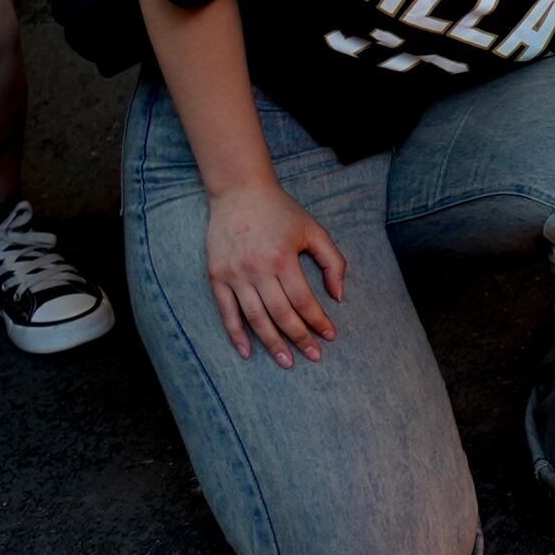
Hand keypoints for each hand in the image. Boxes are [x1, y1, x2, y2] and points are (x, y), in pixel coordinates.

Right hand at [208, 181, 346, 363]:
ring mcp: (234, 274)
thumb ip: (332, 262)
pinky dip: (236, 334)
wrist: (239, 193)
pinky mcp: (216, 276)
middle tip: (313, 357)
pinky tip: (247, 351)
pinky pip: (226, 312)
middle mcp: (257, 269)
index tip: (330, 337)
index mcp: (283, 258)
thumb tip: (338, 296)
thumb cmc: (282, 212)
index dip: (318, 321)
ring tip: (287, 361)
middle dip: (299, 338)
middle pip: (281, 314)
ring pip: (255, 318)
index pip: (304, 301)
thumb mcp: (314, 231)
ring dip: (271, 343)